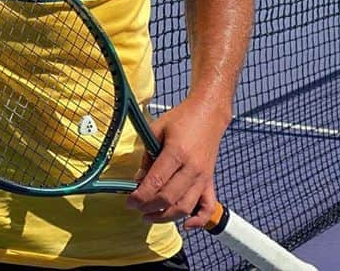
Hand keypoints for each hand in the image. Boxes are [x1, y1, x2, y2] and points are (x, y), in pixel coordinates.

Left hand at [126, 96, 228, 228]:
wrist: (208, 115)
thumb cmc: (180, 119)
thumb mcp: (156, 130)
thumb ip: (147, 156)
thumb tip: (138, 179)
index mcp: (176, 152)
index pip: (156, 182)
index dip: (140, 195)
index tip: (129, 201)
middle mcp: (192, 168)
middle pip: (169, 197)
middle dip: (149, 207)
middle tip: (136, 208)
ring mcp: (203, 177)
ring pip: (185, 206)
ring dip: (166, 217)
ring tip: (150, 217)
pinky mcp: (210, 181)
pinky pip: (208, 206)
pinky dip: (198, 220)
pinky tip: (186, 225)